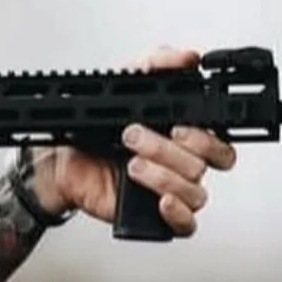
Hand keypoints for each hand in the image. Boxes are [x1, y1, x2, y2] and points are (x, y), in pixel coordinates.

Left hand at [31, 47, 238, 236]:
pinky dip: (178, 213)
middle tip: (135, 137)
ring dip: (162, 174)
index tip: (176, 124)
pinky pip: (186, 225)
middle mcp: (183, 162)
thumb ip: (155, 63)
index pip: (220, 137)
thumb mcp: (122, 84)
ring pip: (195, 189)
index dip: (207, 132)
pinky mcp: (156, 216)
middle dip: (171, 148)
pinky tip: (161, 200)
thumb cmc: (94, 128)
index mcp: (185, 133)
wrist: (61, 162)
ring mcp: (172, 190)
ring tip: (130, 162)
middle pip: (207, 161)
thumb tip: (187, 57)